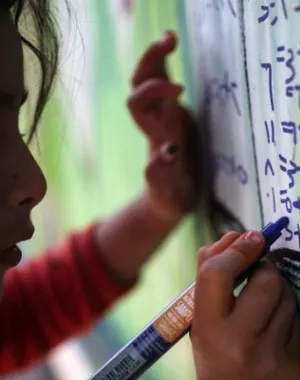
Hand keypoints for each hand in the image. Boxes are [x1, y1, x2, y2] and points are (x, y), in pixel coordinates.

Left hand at [127, 31, 196, 221]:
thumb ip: (164, 176)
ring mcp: (162, 118)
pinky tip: (171, 39)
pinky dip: (163, 60)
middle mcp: (155, 123)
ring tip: (170, 35)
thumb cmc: (172, 195)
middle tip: (170, 41)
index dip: (153, 91)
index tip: (180, 88)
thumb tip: (164, 152)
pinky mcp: (172, 115)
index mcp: (156, 136)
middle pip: (137, 87)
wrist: (169, 197)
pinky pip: (164, 82)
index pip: (139, 105)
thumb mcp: (170, 193)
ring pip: (147, 81)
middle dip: (149, 63)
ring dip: (155, 57)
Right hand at [191, 231, 299, 379]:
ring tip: (264, 302)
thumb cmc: (214, 355)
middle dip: (264, 267)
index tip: (250, 236)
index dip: (233, 250)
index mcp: (209, 330)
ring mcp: (274, 354)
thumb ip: (209, 277)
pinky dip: (289, 310)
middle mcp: (241, 342)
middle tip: (258, 269)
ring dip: (278, 289)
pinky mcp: (298, 361)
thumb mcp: (200, 321)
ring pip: (288, 296)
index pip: (216, 275)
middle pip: (265, 280)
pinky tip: (276, 323)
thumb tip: (233, 237)